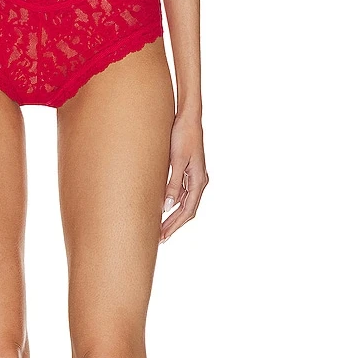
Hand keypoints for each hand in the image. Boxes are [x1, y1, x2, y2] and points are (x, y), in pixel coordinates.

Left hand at [159, 114, 207, 243]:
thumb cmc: (182, 136)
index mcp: (199, 180)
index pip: (188, 210)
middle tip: (159, 239)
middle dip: (173, 225)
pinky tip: (163, 208)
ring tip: (159, 228)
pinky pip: (183, 193)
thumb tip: (166, 207)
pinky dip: (174, 204)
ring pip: (185, 203)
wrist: (188, 118)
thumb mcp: (176, 160)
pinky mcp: (188, 171)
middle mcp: (199, 180)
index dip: (175, 225)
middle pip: (187, 210)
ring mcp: (195, 176)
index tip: (162, 236)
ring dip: (173, 216)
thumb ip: (172, 184)